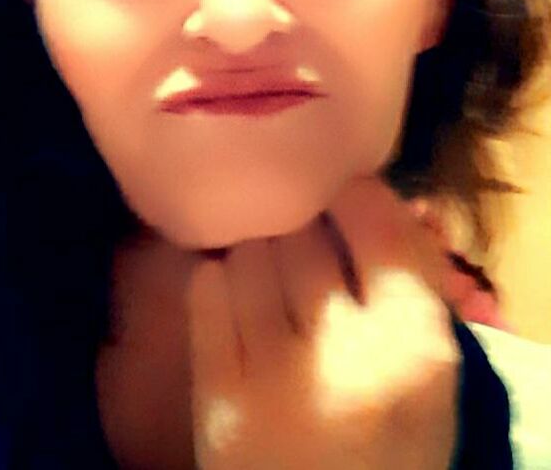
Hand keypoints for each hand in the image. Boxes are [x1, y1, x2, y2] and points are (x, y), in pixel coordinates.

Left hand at [186, 176, 460, 469]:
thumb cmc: (387, 452)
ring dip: (258, 254)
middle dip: (302, 227)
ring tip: (269, 281)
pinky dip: (219, 284)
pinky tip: (235, 305)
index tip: (341, 192)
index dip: (355, 194)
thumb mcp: (430, 377)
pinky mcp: (218, 394)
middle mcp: (344, 352)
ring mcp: (274, 373)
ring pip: (251, 252)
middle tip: (302, 244)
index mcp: (414, 347)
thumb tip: (384, 195)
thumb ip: (413, 286)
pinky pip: (206, 288)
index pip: (379, 224)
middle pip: (305, 231)